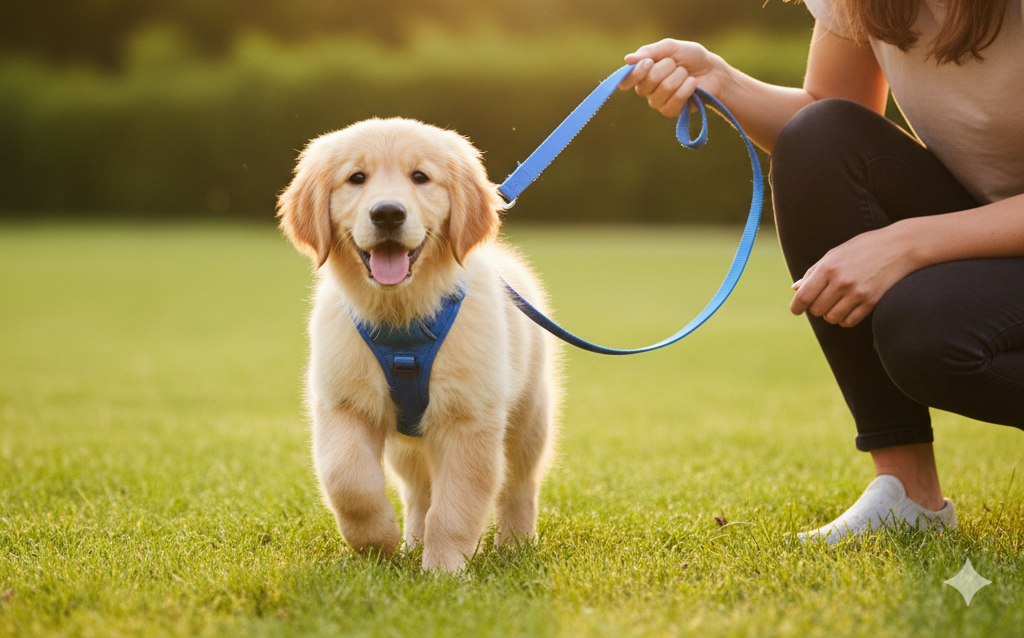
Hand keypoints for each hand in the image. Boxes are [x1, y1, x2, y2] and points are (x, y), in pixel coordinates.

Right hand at [618, 39, 723, 116]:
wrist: (712, 70)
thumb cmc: (690, 57)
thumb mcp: (670, 48)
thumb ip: (649, 51)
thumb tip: (627, 59)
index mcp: (642, 74)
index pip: (626, 80)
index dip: (635, 73)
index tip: (648, 63)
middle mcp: (646, 90)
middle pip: (648, 81)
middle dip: (667, 67)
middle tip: (676, 64)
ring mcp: (657, 102)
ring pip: (664, 88)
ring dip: (680, 76)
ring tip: (685, 74)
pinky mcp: (671, 111)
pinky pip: (676, 99)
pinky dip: (687, 87)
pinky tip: (692, 84)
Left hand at [790, 224, 919, 327]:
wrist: (900, 247)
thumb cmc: (863, 248)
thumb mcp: (835, 254)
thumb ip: (813, 272)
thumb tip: (795, 289)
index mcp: (828, 267)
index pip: (804, 296)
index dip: (796, 307)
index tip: (796, 310)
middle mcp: (841, 281)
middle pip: (816, 310)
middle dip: (816, 308)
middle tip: (823, 299)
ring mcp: (857, 293)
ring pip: (831, 318)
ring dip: (831, 314)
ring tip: (837, 303)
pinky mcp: (871, 302)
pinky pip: (848, 322)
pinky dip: (845, 319)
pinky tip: (848, 308)